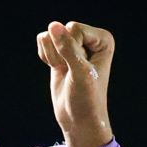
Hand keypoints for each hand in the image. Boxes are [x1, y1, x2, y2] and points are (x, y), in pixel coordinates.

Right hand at [36, 19, 114, 146]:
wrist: (79, 120)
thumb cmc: (86, 99)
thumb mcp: (80, 73)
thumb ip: (67, 48)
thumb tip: (53, 25)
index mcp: (103, 39)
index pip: (74, 29)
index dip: (72, 51)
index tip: (81, 70)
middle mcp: (89, 38)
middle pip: (61, 30)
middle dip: (61, 54)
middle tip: (72, 73)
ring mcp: (74, 43)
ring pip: (50, 35)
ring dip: (53, 57)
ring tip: (65, 72)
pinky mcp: (60, 51)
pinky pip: (43, 42)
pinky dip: (46, 58)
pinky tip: (57, 70)